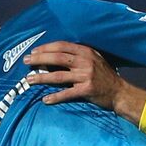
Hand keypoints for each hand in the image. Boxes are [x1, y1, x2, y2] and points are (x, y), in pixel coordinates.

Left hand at [23, 41, 145, 121]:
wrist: (119, 92)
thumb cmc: (104, 75)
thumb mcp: (94, 59)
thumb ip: (78, 55)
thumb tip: (55, 54)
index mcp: (85, 51)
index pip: (62, 46)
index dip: (46, 48)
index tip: (34, 51)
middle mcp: (85, 61)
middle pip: (57, 58)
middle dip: (39, 59)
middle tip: (26, 62)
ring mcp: (86, 76)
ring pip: (58, 76)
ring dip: (42, 77)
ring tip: (29, 80)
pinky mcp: (86, 90)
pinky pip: (67, 93)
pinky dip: (55, 97)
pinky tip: (45, 99)